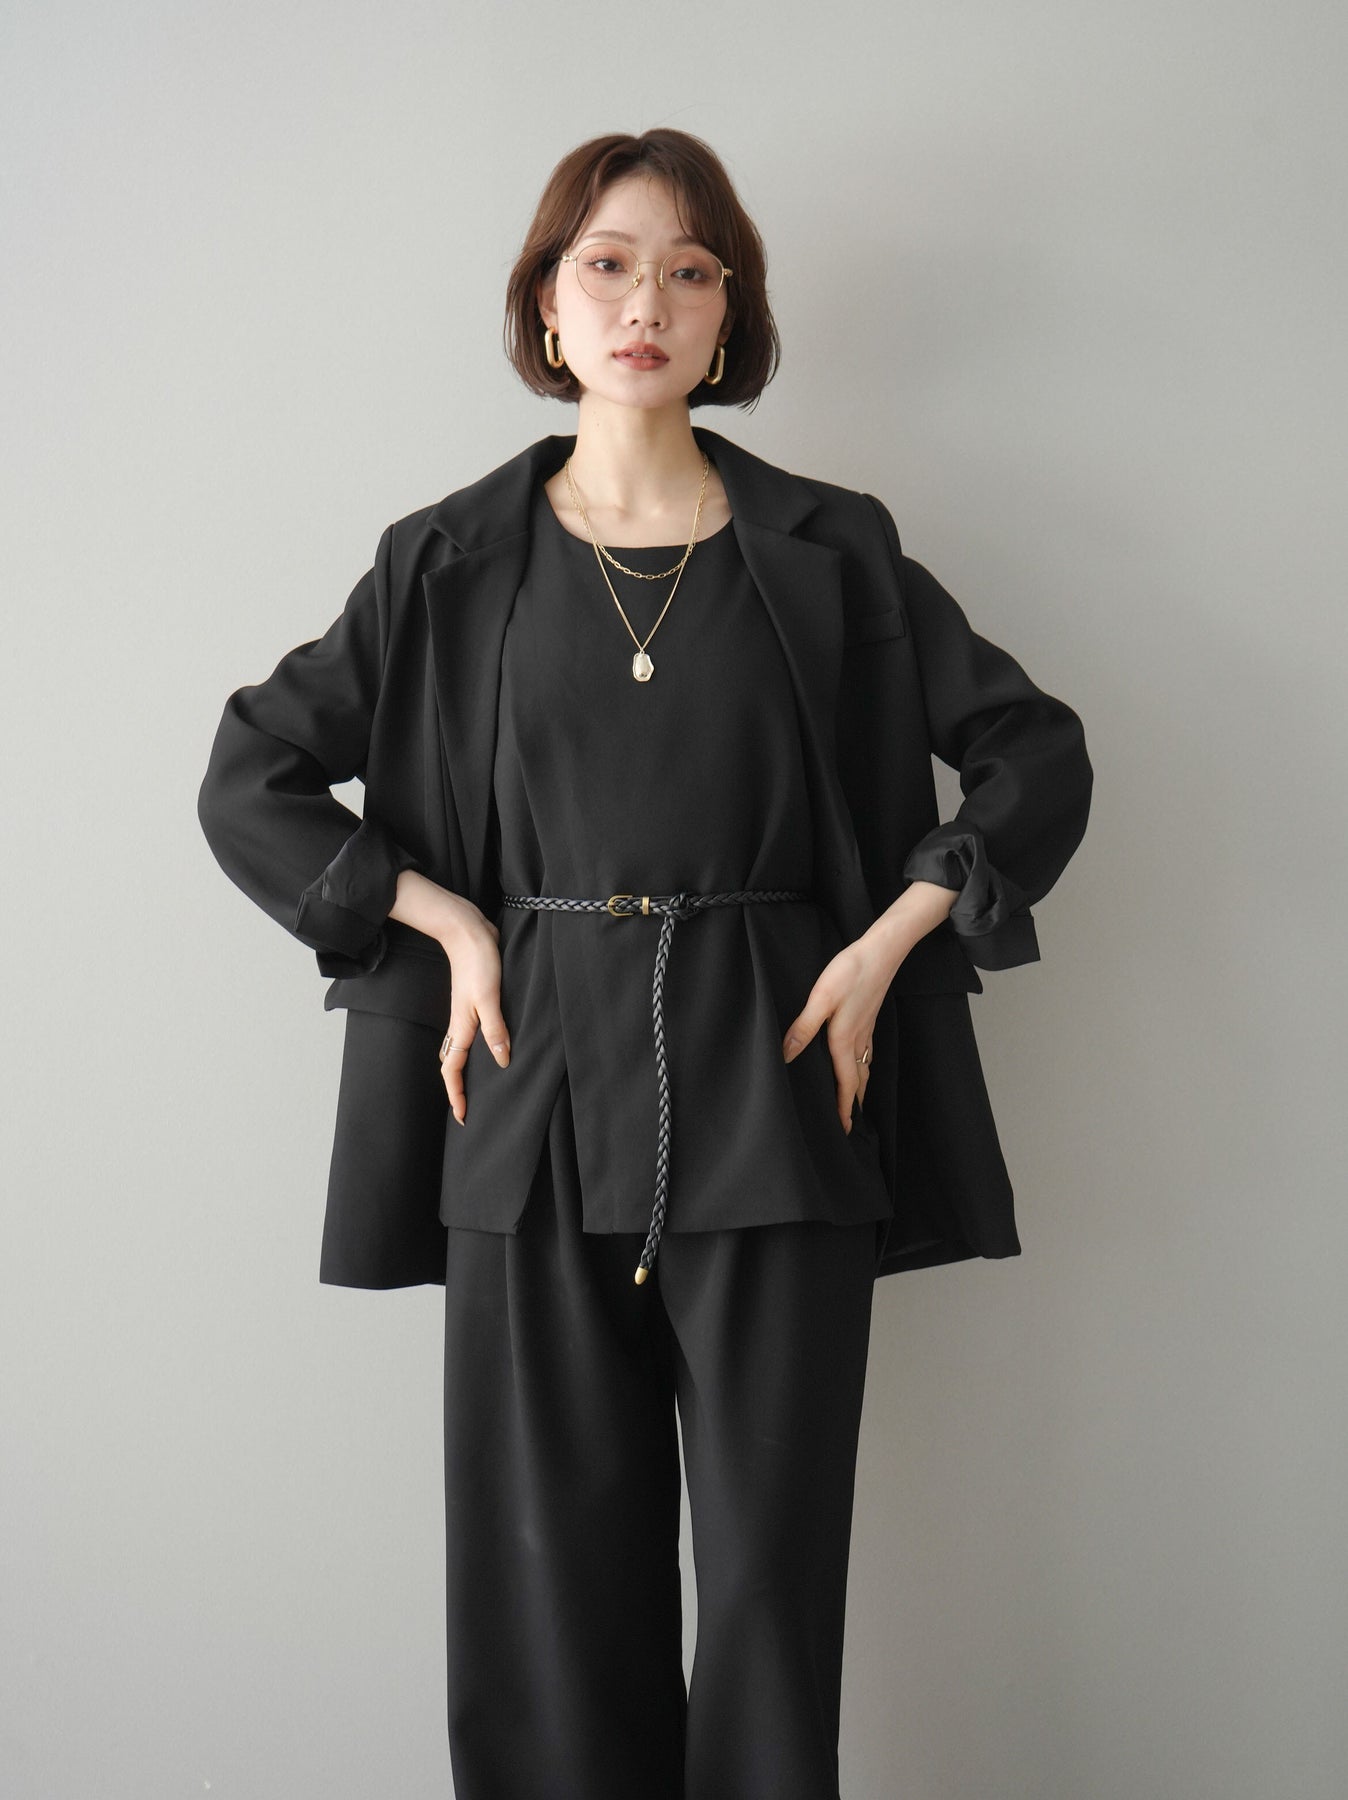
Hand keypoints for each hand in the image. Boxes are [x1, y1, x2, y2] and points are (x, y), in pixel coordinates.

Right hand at [436, 905, 510, 1126]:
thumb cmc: (478, 962)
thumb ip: (496, 1030)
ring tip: (475, 1084)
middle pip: (452, 1062)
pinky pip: (471, 1033)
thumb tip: (502, 1061)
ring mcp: (466, 1011)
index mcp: (462, 1025)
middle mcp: (461, 1022)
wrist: (467, 931)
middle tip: (467, 1108)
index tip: (463, 1116)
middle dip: (457, 1087)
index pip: (453, 1068)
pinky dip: (474, 1047)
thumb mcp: (490, 998)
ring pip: (460, 1048)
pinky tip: (489, 1046)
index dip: (457, 1094)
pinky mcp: (475, 999)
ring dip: (464, 1068)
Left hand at [781, 929, 901, 1133]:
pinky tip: (858, 1062)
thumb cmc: (850, 972)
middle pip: (857, 1081)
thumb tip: (787, 1056)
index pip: (845, 1084)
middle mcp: (858, 1040)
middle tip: (849, 1124)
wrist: (881, 951)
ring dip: (859, 1087)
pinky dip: (863, 1067)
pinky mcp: (868, 1018)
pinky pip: (866, 1052)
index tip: (843, 1130)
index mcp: (844, 1040)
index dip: (843, 1108)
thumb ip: (803, 1028)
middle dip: (853, 1104)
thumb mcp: (821, 999)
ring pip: (863, 1067)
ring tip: (854, 1102)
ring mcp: (866, 1030)